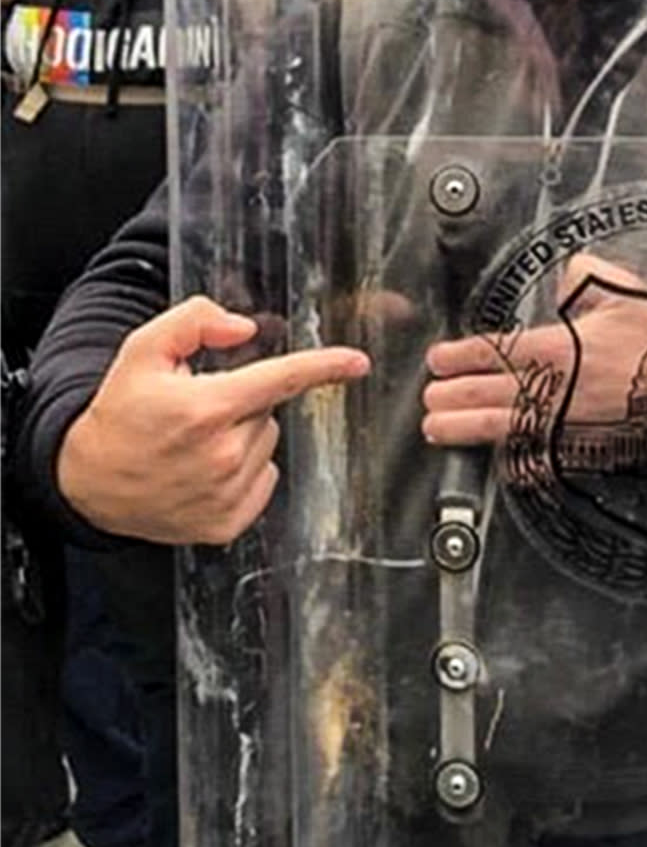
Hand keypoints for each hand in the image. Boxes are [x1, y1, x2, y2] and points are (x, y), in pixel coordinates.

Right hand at [57, 296, 369, 543]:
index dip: (323, 366)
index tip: (358, 362)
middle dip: (243, 404)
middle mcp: (222, 455)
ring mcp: (226, 494)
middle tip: (199, 411)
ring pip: (267, 447)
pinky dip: (244, 473)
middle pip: (268, 412)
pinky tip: (205, 471)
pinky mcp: (226, 524)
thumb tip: (246, 329)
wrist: (88, 481)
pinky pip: (263, 482)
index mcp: (206, 408)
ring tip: (196, 443)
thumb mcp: (144, 351)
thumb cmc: (119, 413)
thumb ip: (195, 322)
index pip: (279, 380)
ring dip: (242, 439)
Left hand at [423, 253, 646, 445]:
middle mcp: (552, 391)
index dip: (460, 356)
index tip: (438, 360)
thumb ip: (592, 278)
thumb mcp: (632, 296)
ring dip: (462, 429)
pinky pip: (533, 460)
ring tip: (436, 429)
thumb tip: (568, 271)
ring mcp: (562, 428)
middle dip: (451, 395)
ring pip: (499, 428)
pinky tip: (495, 459)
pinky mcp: (579, 457)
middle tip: (428, 398)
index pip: (495, 350)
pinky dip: (510, 460)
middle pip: (485, 392)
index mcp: (560, 348)